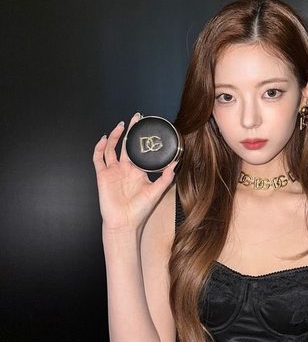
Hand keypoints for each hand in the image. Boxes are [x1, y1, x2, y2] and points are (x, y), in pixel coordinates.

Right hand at [92, 113, 176, 231]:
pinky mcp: (102, 175)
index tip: (148, 128)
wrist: (124, 223)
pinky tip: (103, 138)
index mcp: (137, 172)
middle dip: (131, 131)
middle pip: (125, 145)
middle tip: (136, 118)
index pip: (139, 151)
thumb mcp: (156, 192)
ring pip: (111, 148)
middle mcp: (124, 169)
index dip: (142, 140)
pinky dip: (99, 147)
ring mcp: (112, 171)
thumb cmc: (139, 211)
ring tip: (121, 125)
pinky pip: (98, 158)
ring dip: (114, 136)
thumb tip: (176, 164)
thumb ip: (165, 178)